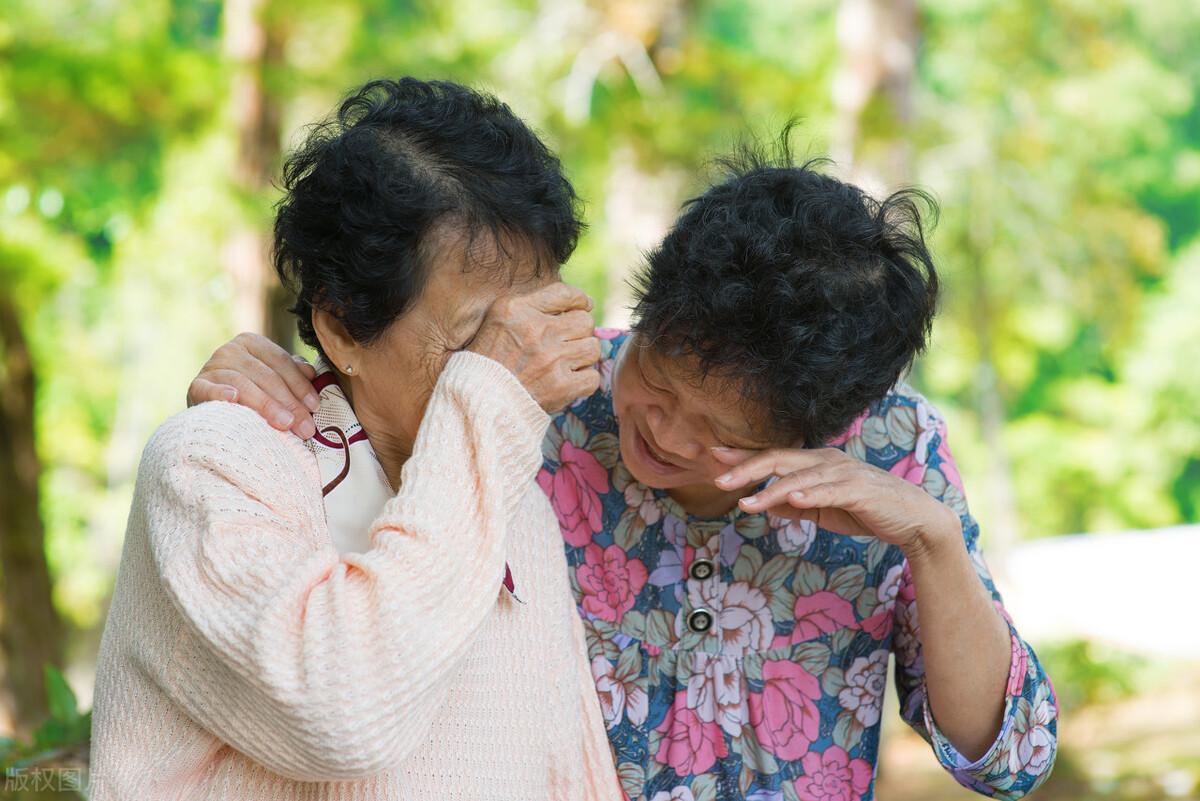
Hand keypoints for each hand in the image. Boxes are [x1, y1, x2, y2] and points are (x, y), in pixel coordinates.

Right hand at [187, 333, 319, 438]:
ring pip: (244, 383)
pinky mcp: (196, 386)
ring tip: (285, 424)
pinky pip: (208, 390)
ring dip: (267, 405)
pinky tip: (233, 399)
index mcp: (252, 342)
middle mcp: (230, 350)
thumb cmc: (251, 393)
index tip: (315, 406)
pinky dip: (220, 393)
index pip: (281, 361)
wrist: (212, 409)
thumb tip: (312, 373)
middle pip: (266, 375)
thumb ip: (292, 373)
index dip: (300, 384)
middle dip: (290, 402)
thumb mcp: (273, 379)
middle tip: (305, 426)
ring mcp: (210, 367)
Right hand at [467, 282, 600, 412]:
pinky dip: (583, 380)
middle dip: (579, 331)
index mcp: (518, 310)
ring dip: (582, 355)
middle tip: (566, 342)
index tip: (582, 307)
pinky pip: (592, 377)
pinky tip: (567, 380)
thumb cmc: (490, 357)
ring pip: (592, 348)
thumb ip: (535, 304)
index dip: (580, 300)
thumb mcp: (500, 317)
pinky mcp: (560, 386)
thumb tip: (586, 303)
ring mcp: (551, 360)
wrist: (478, 399)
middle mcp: (536, 331)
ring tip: (566, 362)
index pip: (565, 294)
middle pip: (585, 321)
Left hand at [712, 446, 959, 553]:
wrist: (914, 520)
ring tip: (745, 502)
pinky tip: (790, 499)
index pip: (773, 455)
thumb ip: (794, 504)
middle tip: (718, 479)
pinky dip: (808, 494)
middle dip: (747, 468)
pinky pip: (828, 491)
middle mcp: (827, 460)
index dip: (743, 455)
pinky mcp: (859, 489)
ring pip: (799, 477)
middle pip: (779, 459)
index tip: (713, 455)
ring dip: (770, 489)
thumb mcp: (822, 509)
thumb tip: (762, 504)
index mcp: (816, 462)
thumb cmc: (866, 511)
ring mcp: (844, 473)